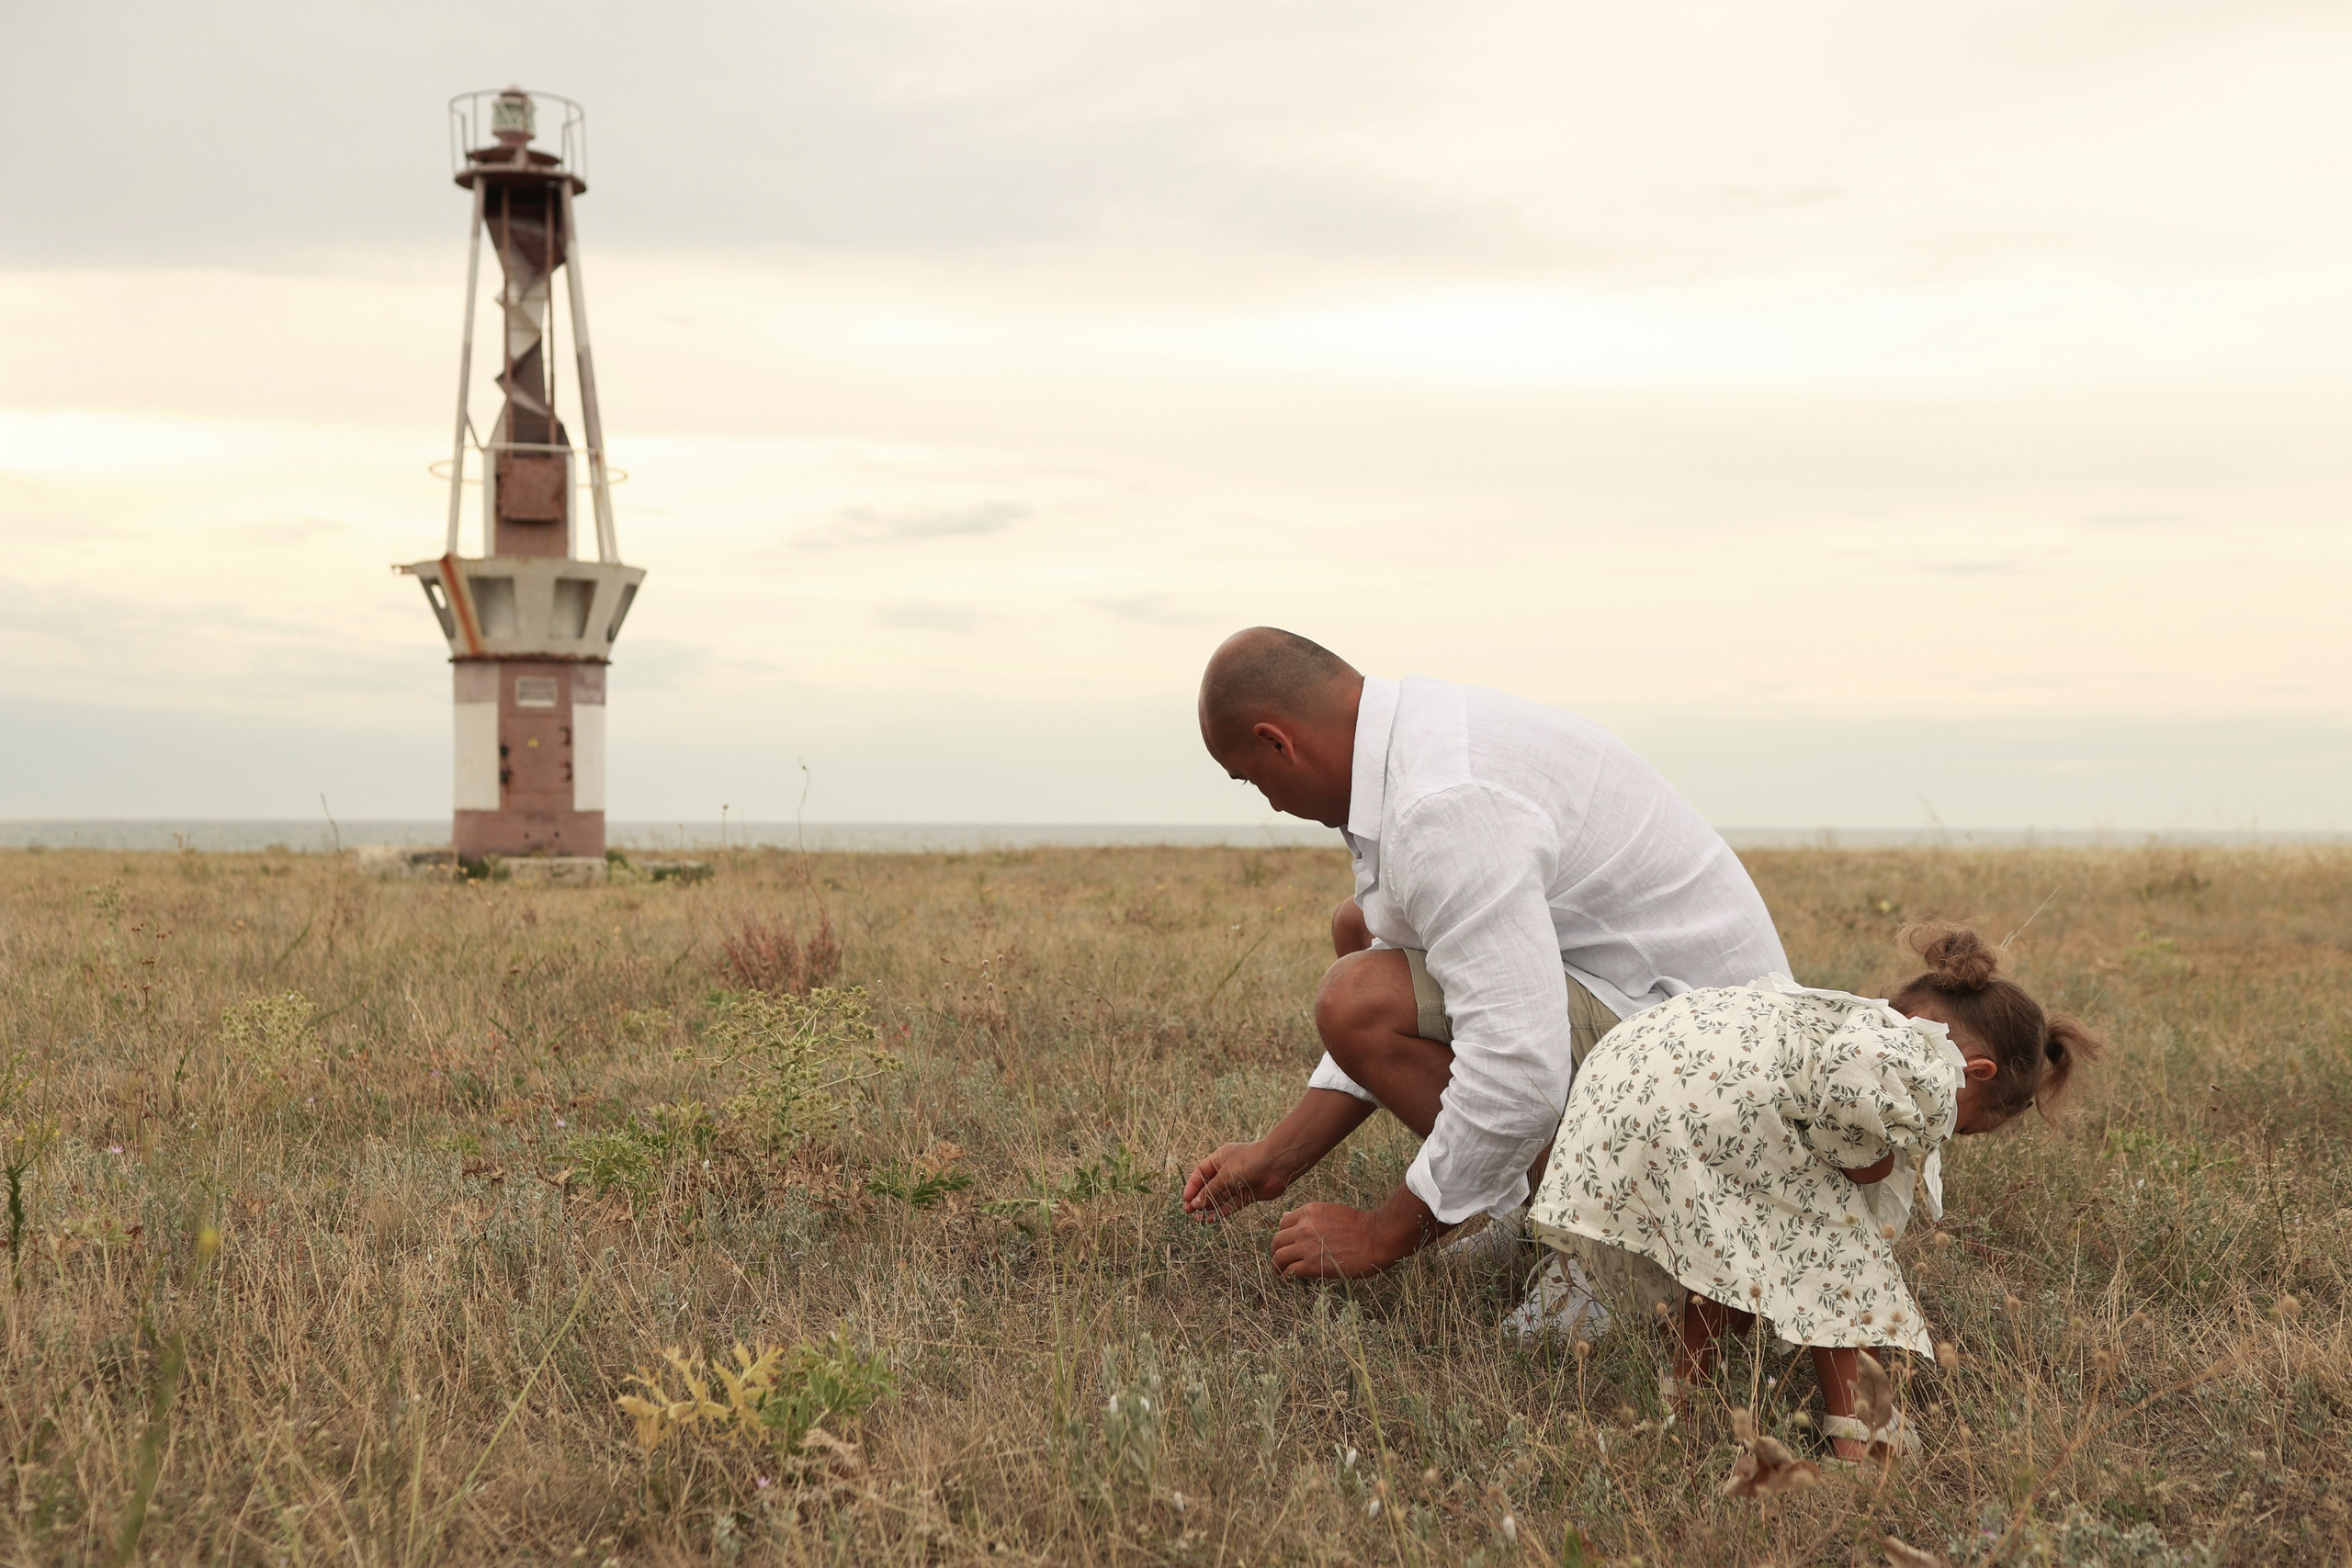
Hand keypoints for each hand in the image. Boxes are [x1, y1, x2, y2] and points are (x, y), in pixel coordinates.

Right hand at [1182, 1140, 1290, 1220]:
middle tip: (1189, 1213)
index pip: (1200, 1173)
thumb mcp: (1225, 1175)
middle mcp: (1228, 1170)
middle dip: (1199, 1199)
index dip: (1192, 1186)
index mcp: (1220, 1159)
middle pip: (1209, 1187)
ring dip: (1209, 1207)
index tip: (1186, 1200)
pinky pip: (1231, 1204)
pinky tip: (1212, 1218)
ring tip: (1199, 1219)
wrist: (1278, 1164)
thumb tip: (1195, 1203)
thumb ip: (1210, 1191)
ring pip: (1220, 1197)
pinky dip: (1222, 1211)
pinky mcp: (1248, 1194)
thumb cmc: (1250, 1162)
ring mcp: (1238, 1182)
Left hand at [1270, 1200, 1420, 1279]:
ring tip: (1282, 1272)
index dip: (1283, 1234)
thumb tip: (1284, 1217)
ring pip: (1278, 1257)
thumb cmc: (1359, 1226)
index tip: (1288, 1244)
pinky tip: (1291, 1279)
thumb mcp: (1330, 1212)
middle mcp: (1303, 1227)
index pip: (1282, 1222)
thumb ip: (1308, 1217)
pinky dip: (1287, 1277)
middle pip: (1276, 1240)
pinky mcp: (1313, 1264)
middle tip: (1280, 1260)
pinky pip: (1290, 1272)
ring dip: (1278, 1266)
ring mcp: (1307, 1246)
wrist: (1376, 1238)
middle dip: (1276, 1251)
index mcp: (1308, 1211)